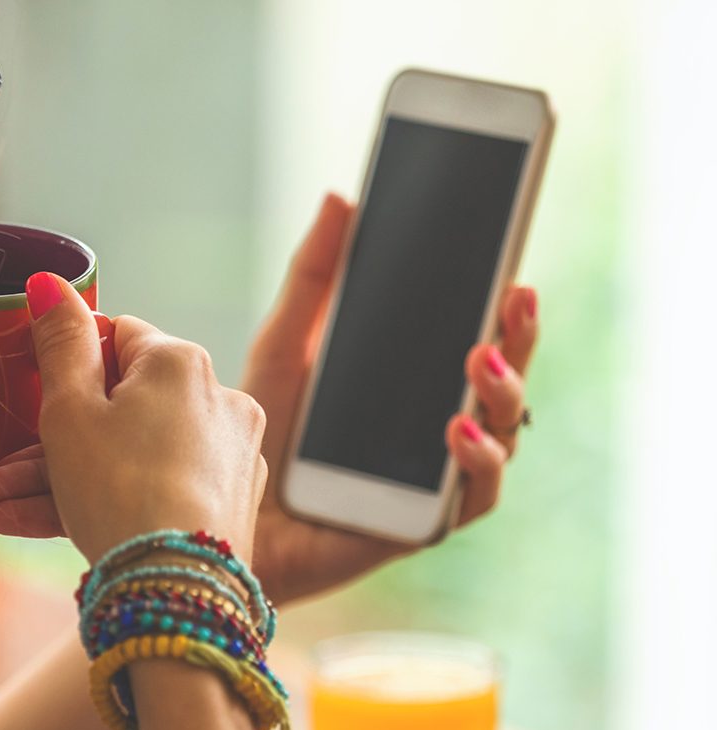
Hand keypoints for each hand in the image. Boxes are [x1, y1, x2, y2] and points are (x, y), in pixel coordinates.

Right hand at [13, 272, 266, 563]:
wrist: (176, 589)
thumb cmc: (118, 490)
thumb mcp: (70, 410)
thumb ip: (60, 343)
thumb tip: (51, 282)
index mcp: (181, 361)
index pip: (116, 340)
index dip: (68, 368)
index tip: (32, 403)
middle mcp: (218, 399)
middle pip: (119, 409)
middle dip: (46, 443)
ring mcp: (228, 456)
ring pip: (130, 456)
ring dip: (59, 481)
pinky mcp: (229, 505)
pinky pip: (155, 490)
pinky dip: (107, 503)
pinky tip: (44, 528)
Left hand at [247, 193, 539, 604]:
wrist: (218, 524)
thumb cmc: (257, 440)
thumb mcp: (282, 348)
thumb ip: (314, 280)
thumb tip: (343, 196)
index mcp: (411, 386)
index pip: (476, 337)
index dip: (502, 304)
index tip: (511, 260)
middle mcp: (434, 429)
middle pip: (502, 381)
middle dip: (518, 337)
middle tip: (514, 295)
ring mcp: (433, 479)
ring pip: (502, 436)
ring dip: (502, 393)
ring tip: (480, 358)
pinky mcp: (421, 526)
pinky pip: (471, 498)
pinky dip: (475, 462)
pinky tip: (456, 430)